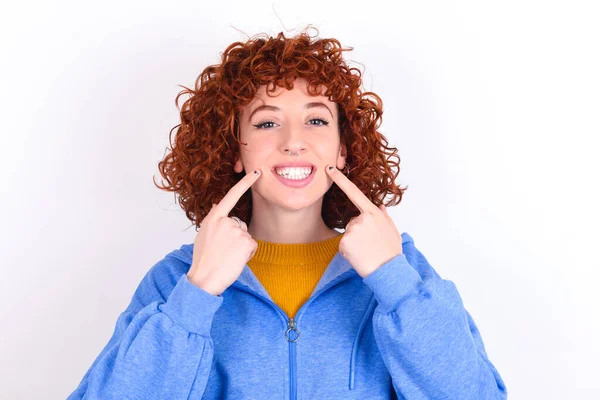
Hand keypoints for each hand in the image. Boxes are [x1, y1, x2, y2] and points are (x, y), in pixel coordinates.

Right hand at [187, 169, 261, 295]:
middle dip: (236, 236)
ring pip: (246, 235)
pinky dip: (247, 254)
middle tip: (223, 251)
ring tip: (227, 256)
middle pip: (240, 224)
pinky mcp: (246, 241)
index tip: (256, 173)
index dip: (245, 183)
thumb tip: (218, 203)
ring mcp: (236, 230)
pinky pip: (252, 245)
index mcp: (213, 218)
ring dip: (241, 246)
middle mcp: (225, 221)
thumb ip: (213, 219)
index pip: (231, 196)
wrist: (204, 278)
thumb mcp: (203, 234)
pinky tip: (235, 260)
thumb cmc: (203, 259)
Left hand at [325, 165, 402, 278]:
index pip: (354, 192)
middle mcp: (362, 218)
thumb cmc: (391, 252)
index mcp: (374, 212)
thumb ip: (385, 217)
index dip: (340, 179)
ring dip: (354, 243)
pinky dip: (349, 252)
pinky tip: (359, 256)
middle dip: (358, 233)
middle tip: (370, 245)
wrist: (389, 270)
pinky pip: (343, 245)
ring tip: (367, 251)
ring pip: (347, 234)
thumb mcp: (392, 231)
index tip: (329, 168)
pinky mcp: (345, 241)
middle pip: (352, 222)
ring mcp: (352, 229)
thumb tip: (381, 206)